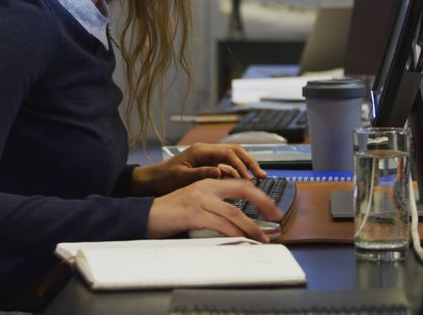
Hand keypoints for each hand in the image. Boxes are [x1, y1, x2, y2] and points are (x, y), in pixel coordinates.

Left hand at [132, 143, 266, 195]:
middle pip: (235, 151)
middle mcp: (206, 151)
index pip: (228, 153)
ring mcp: (207, 158)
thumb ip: (201, 174)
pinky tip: (242, 183)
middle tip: (261, 175)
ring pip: (232, 157)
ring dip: (245, 166)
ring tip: (257, 178)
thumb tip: (220, 171)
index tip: (249, 179)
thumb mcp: (181, 178)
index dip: (241, 165)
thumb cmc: (162, 179)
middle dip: (250, 162)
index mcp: (201, 151)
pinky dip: (236, 173)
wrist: (150, 181)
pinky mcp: (206, 166)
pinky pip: (226, 166)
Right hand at [146, 178, 281, 240]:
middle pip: (243, 191)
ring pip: (234, 212)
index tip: (272, 207)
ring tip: (262, 237)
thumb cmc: (170, 212)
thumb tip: (238, 221)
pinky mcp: (193, 213)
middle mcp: (206, 187)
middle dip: (264, 203)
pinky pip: (220, 224)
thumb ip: (215, 206)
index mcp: (208, 182)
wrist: (145, 214)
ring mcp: (200, 199)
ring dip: (251, 227)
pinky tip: (242, 239)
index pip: (241, 184)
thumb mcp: (196, 202)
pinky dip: (234, 233)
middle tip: (277, 216)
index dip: (260, 195)